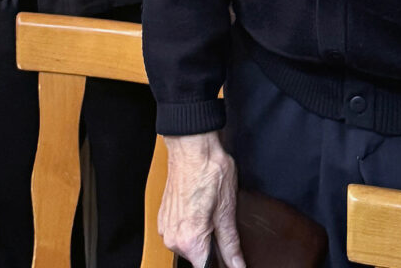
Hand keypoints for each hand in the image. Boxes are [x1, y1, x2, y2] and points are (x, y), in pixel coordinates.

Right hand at [159, 131, 244, 267]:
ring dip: (202, 234)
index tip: (228, 254)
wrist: (192, 144)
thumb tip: (237, 265)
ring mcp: (166, 227)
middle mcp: (172, 238)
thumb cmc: (209, 170)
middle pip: (198, 257)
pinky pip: (180, 230)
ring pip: (189, 244)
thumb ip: (230, 244)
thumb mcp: (227, 210)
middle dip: (212, 246)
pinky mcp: (164, 216)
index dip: (221, 264)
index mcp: (189, 241)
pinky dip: (191, 224)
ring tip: (211, 211)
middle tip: (222, 223)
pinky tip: (201, 207)